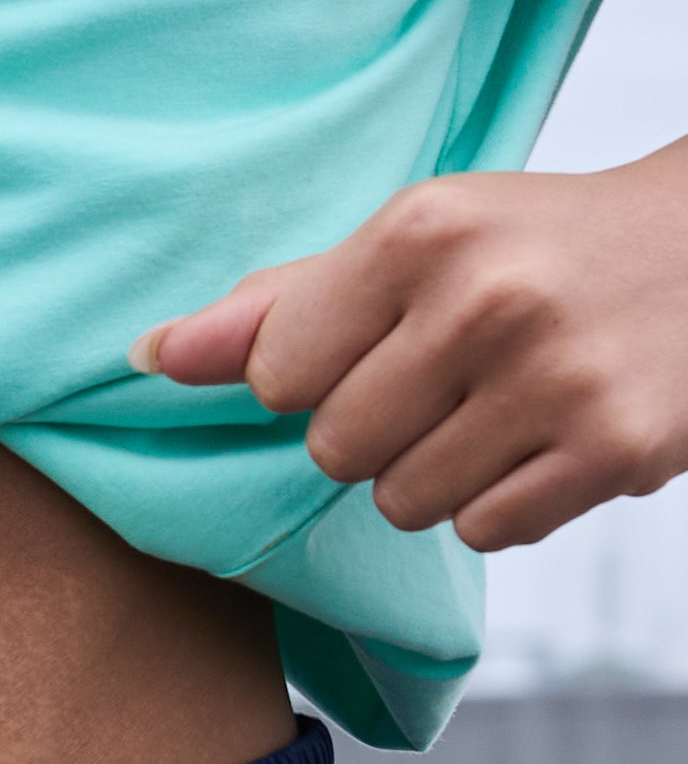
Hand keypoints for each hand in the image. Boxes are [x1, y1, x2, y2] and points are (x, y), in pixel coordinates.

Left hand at [130, 153, 687, 550]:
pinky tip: (544, 439)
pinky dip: (503, 501)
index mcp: (419, 232)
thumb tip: (150, 358)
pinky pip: (487, 532)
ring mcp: (556, 379)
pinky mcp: (614, 450)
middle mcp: (485, 300)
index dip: (315, 378)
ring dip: (436, 473)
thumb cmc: (535, 247)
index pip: (275, 375)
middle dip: (375, 431)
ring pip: (406, 503)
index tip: (376, 345)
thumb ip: (279, 303)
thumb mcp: (412, 240)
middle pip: (336, 449)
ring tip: (497, 407)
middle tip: (444, 381)